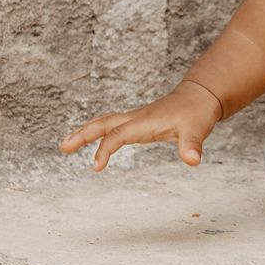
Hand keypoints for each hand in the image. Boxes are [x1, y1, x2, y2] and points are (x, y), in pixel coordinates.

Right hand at [58, 80, 221, 171]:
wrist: (201, 96)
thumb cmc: (198, 113)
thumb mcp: (197, 130)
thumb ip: (192, 146)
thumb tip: (193, 161)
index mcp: (145, 122)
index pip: (118, 135)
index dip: (105, 149)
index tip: (96, 167)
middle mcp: (137, 118)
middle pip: (103, 123)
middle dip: (82, 134)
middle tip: (62, 147)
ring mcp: (137, 118)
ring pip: (106, 123)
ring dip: (86, 132)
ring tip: (66, 145)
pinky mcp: (140, 121)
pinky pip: (114, 126)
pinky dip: (100, 133)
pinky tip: (95, 142)